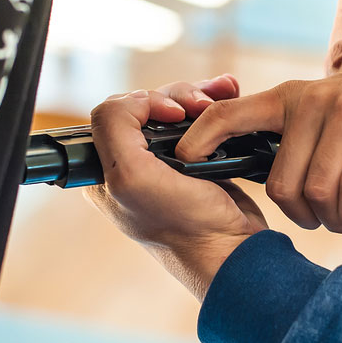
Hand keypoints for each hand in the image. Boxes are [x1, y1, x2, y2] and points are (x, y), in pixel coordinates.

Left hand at [86, 75, 265, 300]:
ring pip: (176, 108)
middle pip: (148, 105)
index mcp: (106, 169)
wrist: (234, 248)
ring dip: (200, 96)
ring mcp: (167, 162)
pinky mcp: (198, 161)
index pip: (115, 112)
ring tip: (225, 94)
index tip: (174, 115)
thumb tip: (136, 99)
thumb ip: (115, 127)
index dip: (145, 103)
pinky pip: (199, 120)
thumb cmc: (185, 224)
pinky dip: (215, 104)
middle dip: (179, 98)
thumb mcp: (132, 176)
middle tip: (204, 106)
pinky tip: (229, 94)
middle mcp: (132, 164)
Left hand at [175, 63, 341, 233]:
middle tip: (323, 220)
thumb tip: (273, 183)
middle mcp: (312, 101)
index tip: (183, 160)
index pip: (228, 114)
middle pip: (280, 184)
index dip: (199, 138)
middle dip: (301, 216)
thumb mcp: (330, 109)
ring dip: (333, 219)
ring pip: (317, 191)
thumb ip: (299, 134)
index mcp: (290, 97)